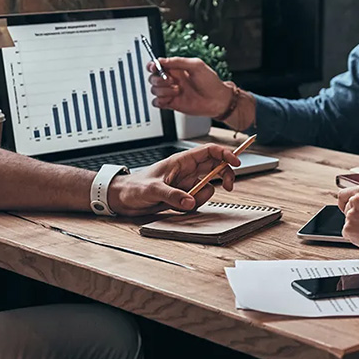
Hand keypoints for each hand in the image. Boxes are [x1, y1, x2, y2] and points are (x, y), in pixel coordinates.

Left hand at [107, 144, 239, 215]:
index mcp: (181, 161)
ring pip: (207, 186)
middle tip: (228, 186)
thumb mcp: (152, 190)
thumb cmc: (133, 187)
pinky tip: (177, 207)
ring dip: (202, 196)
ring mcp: (185, 184)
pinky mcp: (183, 196)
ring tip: (185, 202)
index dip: (225, 154)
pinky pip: (197, 200)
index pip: (209, 151)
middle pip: (215, 167)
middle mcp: (186, 171)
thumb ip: (172, 195)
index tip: (236, 162)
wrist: (122, 199)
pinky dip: (192, 206)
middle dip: (225, 175)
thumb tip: (190, 201)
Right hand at [149, 57, 232, 116]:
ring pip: (154, 90)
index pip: (157, 65)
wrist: (217, 100)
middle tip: (171, 80)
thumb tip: (162, 60)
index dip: (153, 66)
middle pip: (153, 78)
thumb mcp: (196, 65)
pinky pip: (157, 102)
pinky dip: (160, 100)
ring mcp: (171, 92)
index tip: (155, 67)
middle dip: (159, 79)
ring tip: (178, 90)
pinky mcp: (171, 104)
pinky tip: (170, 98)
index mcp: (176, 69)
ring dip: (163, 90)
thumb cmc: (211, 82)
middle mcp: (172, 80)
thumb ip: (178, 61)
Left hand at [337, 185, 358, 260]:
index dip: (345, 202)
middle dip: (354, 215)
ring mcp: (350, 215)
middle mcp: (354, 200)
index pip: (343, 194)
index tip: (346, 206)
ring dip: (355, 226)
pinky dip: (354, 235)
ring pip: (347, 221)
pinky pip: (347, 232)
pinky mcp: (348, 229)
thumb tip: (357, 200)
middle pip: (346, 208)